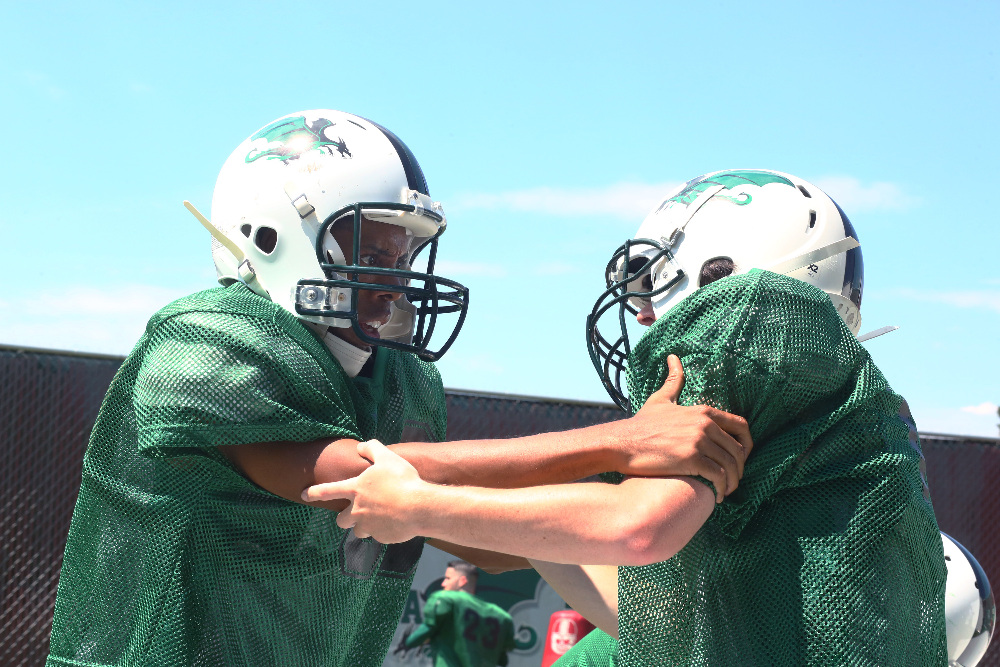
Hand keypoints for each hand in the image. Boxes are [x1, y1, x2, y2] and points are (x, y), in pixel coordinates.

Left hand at [301, 439, 424, 542]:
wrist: (419, 507)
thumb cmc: (402, 480)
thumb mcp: (388, 458)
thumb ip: (372, 449)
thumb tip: (361, 445)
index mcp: (355, 490)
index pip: (328, 491)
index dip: (314, 492)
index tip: (304, 494)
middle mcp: (357, 511)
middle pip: (341, 521)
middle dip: (345, 517)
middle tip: (357, 511)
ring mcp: (369, 526)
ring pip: (359, 530)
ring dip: (365, 525)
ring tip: (381, 516)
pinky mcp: (381, 537)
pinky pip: (378, 535)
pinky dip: (383, 530)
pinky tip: (395, 521)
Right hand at [622, 354, 752, 501]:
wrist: (621, 443)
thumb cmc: (641, 424)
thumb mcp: (660, 399)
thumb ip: (673, 380)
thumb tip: (673, 357)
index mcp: (703, 411)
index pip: (741, 426)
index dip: (747, 445)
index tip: (741, 459)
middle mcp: (704, 424)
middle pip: (738, 450)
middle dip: (740, 469)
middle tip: (732, 481)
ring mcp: (698, 441)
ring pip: (730, 465)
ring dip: (732, 482)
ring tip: (725, 492)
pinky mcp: (691, 459)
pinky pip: (717, 476)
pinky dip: (721, 489)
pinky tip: (716, 496)